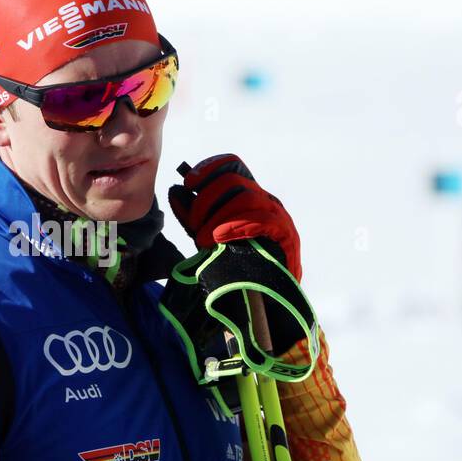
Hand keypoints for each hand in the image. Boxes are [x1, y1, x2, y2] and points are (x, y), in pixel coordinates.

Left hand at [168, 154, 301, 280]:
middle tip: (194, 223)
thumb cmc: (239, 262)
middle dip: (206, 200)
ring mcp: (277, 214)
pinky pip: (261, 221)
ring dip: (217, 218)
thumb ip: (194, 215)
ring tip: (202, 239)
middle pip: (233, 181)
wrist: (267, 295)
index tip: (189, 182)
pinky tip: (219, 237)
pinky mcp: (286, 233)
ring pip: (245, 198)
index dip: (209, 168)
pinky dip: (236, 226)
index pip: (232, 165)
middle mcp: (264, 199)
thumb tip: (175, 191)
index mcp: (249, 194)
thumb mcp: (209, 234)